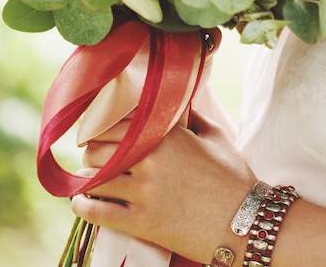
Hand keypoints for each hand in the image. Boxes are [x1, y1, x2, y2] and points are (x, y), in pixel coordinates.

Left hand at [70, 109, 255, 262]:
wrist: (244, 222)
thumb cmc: (233, 176)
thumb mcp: (215, 135)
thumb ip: (192, 115)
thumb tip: (176, 103)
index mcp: (167, 133)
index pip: (117, 121)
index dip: (102, 124)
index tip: (98, 126)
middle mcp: (150, 159)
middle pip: (98, 147)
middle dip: (92, 149)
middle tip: (93, 152)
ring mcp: (143, 192)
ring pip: (93, 177)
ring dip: (87, 175)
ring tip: (88, 176)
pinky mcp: (140, 222)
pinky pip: (97, 212)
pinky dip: (83, 205)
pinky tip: (81, 202)